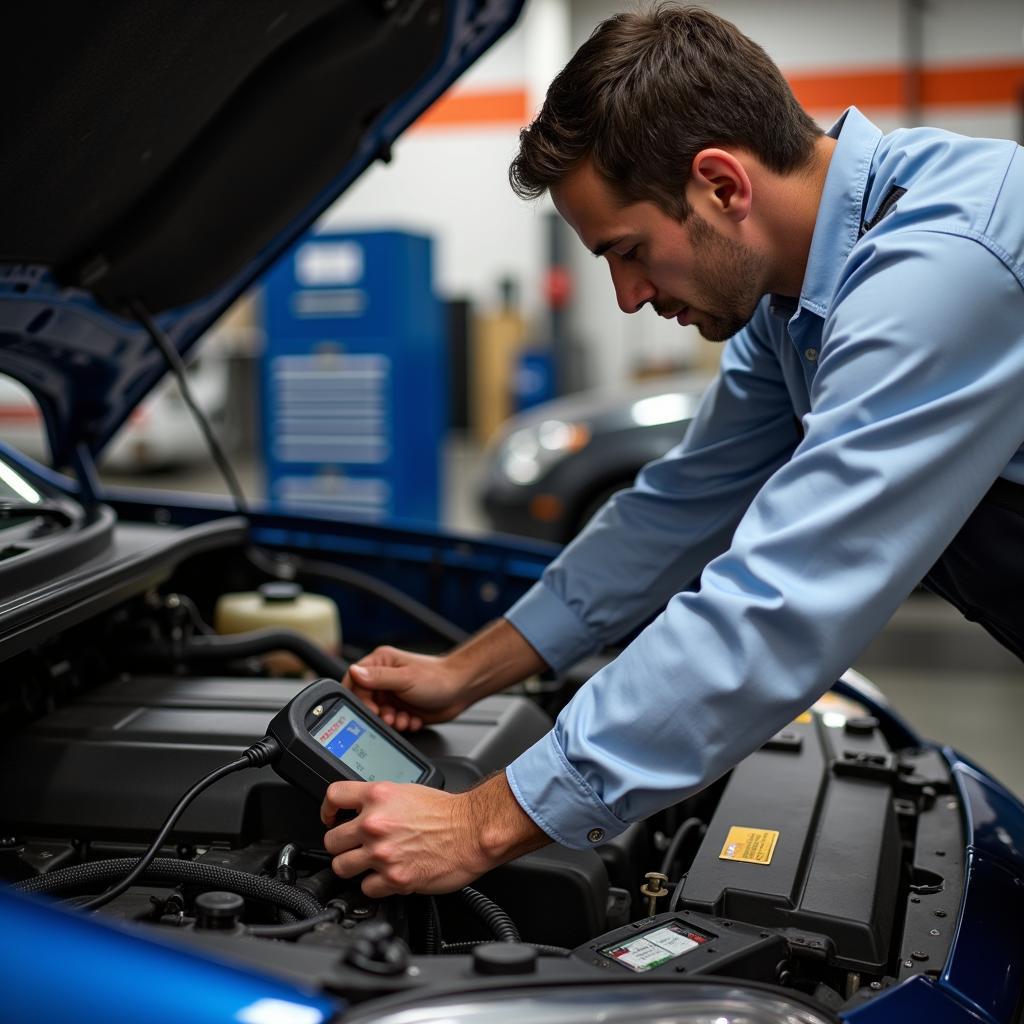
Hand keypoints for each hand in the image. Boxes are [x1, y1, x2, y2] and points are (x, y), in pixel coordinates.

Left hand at [321, 773, 549, 896]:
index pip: (333, 796)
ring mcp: (382, 853)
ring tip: (368, 863)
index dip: (327, 809)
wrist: (472, 831)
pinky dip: (375, 885)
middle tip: (354, 845)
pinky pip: (366, 888)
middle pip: (331, 839)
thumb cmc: (448, 812)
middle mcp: (375, 824)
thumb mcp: (407, 790)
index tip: (331, 817)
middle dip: (341, 844)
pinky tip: (387, 876)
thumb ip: (379, 800)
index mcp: (378, 796)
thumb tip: (360, 810)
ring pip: (341, 867)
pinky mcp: (394, 879)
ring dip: (353, 866)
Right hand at [343, 646, 468, 731]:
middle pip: (365, 701)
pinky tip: (413, 720)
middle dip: (377, 714)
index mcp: (381, 662)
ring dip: (391, 721)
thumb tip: (353, 672)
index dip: (358, 698)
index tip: (369, 709)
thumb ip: (378, 677)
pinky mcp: (403, 708)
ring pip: (379, 714)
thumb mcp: (405, 678)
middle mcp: (385, 678)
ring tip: (404, 720)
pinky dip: (402, 724)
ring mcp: (394, 694)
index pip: (355, 680)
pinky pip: (393, 722)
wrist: (462, 690)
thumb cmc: (438, 678)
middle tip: (389, 718)